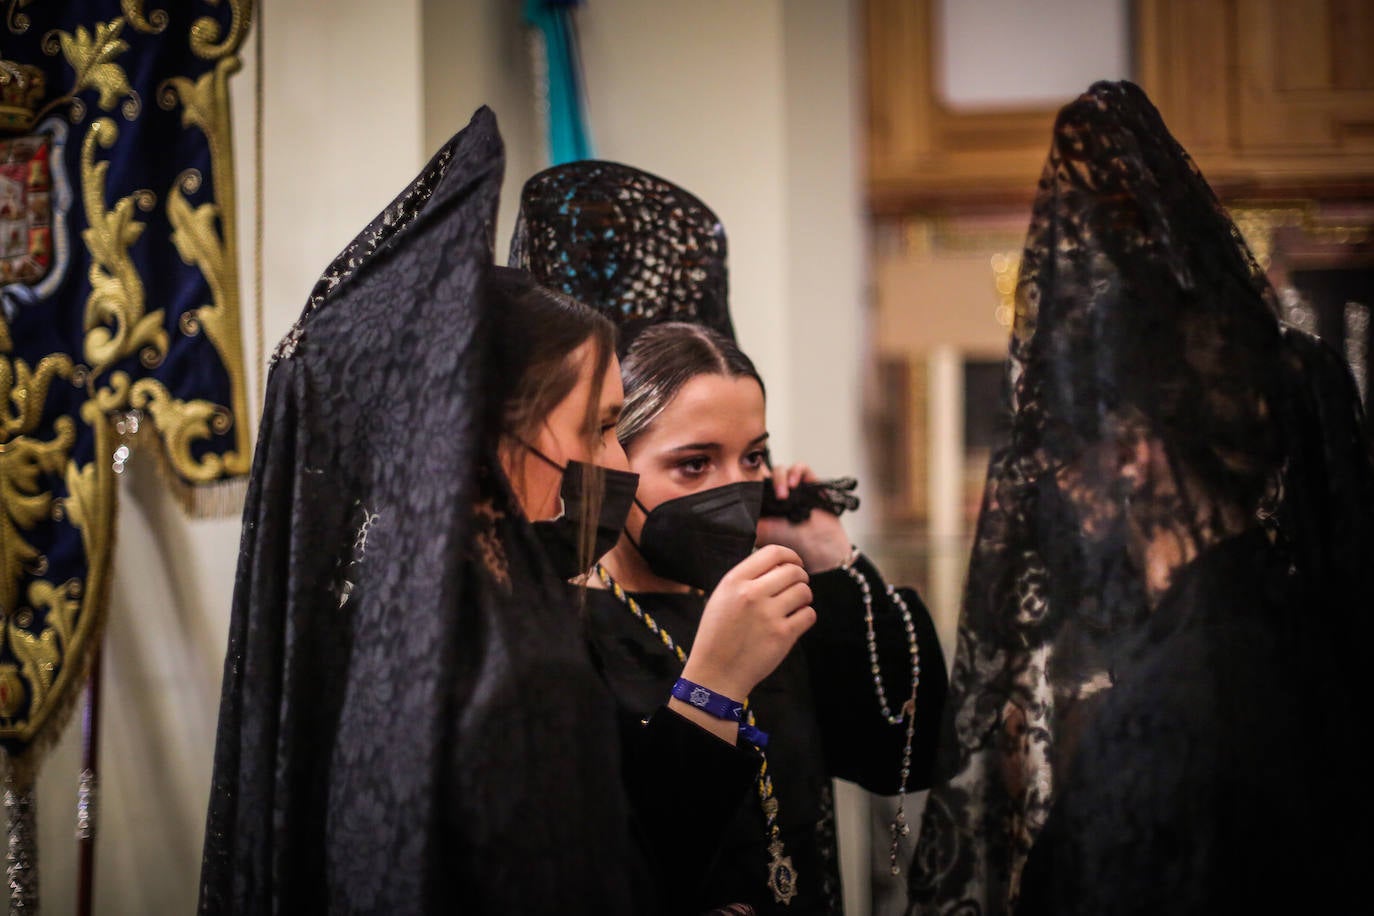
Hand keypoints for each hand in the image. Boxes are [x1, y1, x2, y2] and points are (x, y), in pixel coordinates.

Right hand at [680, 545, 815, 701]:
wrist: (716, 672)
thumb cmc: (718, 635)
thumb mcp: (721, 597)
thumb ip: (746, 578)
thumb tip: (777, 564)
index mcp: (734, 581)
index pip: (773, 552)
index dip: (790, 555)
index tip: (795, 563)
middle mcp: (752, 594)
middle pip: (793, 571)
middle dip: (800, 577)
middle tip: (796, 587)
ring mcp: (768, 615)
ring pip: (804, 591)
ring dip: (804, 597)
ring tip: (795, 605)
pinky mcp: (782, 635)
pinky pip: (808, 615)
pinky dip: (806, 616)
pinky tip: (794, 621)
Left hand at [756, 463, 851, 572]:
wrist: (820, 549)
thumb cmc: (791, 543)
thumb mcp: (761, 532)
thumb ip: (746, 518)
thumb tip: (731, 508)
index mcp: (766, 505)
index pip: (754, 484)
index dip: (751, 480)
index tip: (749, 483)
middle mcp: (779, 496)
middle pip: (767, 474)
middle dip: (767, 479)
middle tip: (774, 497)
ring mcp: (795, 489)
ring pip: (781, 470)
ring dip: (780, 478)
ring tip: (784, 495)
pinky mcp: (810, 485)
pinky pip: (802, 467)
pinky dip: (796, 471)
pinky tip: (794, 484)